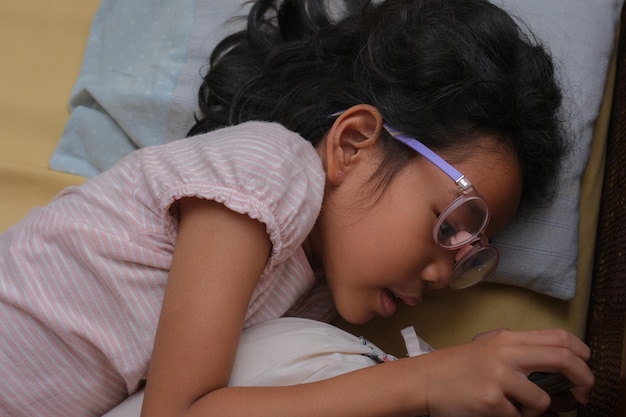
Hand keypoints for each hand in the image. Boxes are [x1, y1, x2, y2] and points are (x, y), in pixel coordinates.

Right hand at [416, 328, 592, 416]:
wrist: (425, 381)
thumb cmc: (456, 366)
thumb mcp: (487, 347)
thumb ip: (516, 348)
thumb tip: (552, 360)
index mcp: (508, 339)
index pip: (560, 337)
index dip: (582, 352)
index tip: (586, 366)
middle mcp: (507, 354)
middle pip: (565, 360)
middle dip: (584, 380)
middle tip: (582, 394)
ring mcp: (499, 378)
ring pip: (543, 401)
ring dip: (536, 411)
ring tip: (517, 408)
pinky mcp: (492, 402)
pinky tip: (494, 410)